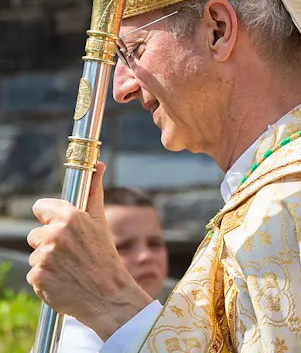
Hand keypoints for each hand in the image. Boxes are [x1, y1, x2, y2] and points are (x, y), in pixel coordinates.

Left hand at [26, 161, 152, 339]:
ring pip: (35, 254)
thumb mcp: (101, 222)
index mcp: (70, 217)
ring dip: (48, 262)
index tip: (62, 228)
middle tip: (72, 254)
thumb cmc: (105, 257)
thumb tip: (99, 164)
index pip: (41, 207)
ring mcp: (45, 256)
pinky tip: (63, 281)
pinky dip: (45, 278)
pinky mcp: (37, 276)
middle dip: (50, 243)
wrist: (108, 296)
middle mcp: (55, 234)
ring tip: (69, 269)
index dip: (51, 218)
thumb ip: (94, 192)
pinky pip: (34, 273)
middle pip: (36, 233)